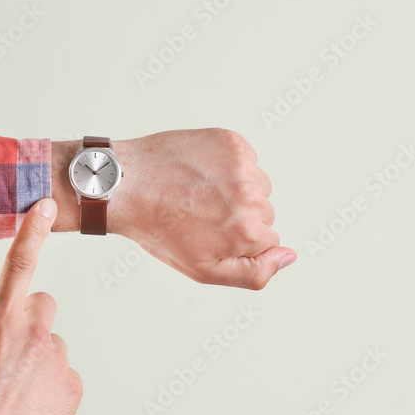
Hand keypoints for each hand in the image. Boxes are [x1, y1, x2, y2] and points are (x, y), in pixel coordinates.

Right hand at [0, 198, 81, 414]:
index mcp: (1, 321)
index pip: (18, 263)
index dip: (31, 230)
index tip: (44, 204)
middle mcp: (36, 333)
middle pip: (42, 306)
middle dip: (28, 321)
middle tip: (8, 354)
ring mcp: (60, 360)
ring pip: (52, 347)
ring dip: (38, 361)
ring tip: (13, 395)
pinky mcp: (75, 386)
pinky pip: (64, 378)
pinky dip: (50, 389)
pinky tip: (30, 411)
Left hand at [52, 129, 296, 289]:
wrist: (125, 184)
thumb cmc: (160, 230)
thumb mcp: (203, 270)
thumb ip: (254, 273)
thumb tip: (289, 255)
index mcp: (248, 231)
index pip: (269, 240)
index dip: (238, 241)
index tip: (210, 233)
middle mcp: (250, 196)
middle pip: (265, 212)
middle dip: (239, 215)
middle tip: (200, 214)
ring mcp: (241, 165)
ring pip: (258, 185)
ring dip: (236, 189)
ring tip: (199, 193)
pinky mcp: (231, 141)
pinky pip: (247, 160)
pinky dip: (228, 166)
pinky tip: (199, 173)